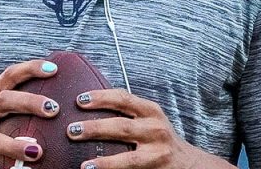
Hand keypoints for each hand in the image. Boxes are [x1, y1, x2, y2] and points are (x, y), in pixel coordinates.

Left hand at [67, 89, 234, 168]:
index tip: (80, 100)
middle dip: (95, 128)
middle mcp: (156, 130)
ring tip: (84, 164)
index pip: (124, 99)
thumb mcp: (148, 118)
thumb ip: (127, 112)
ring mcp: (157, 154)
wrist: (189, 163)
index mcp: (151, 111)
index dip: (101, 98)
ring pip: (128, 158)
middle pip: (121, 127)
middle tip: (72, 129)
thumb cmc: (159, 138)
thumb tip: (86, 106)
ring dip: (104, 162)